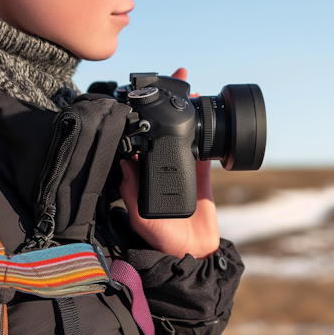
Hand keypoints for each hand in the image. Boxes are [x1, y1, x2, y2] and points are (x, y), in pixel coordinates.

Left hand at [119, 68, 219, 259]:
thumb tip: (125, 162)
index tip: (144, 95)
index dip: (142, 116)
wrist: (192, 256)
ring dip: (189, 113)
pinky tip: (207, 117)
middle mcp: (159, 167)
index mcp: (142, 173)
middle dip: (169, 105)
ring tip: (192, 90)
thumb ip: (132, 191)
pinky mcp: (201, 176)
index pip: (141, 138)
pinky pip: (204, 151)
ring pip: (184, 134)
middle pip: (164, 129)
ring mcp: (181, 170)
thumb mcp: (140, 215)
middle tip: (177, 78)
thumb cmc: (160, 239)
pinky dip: (206, 135)